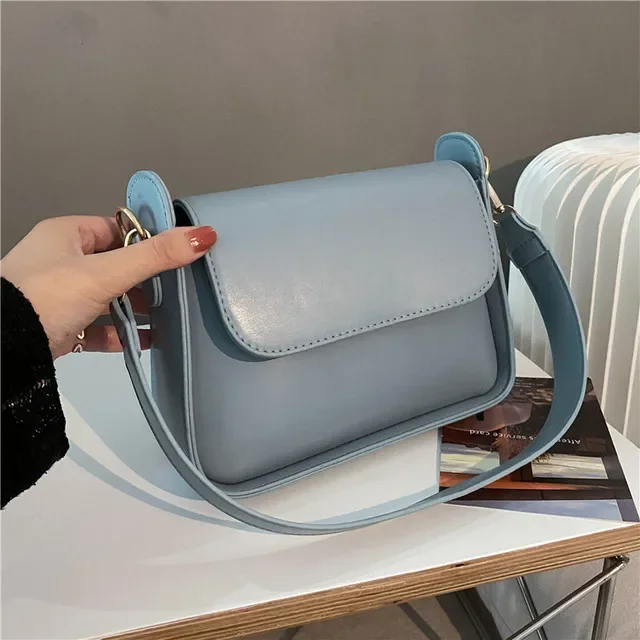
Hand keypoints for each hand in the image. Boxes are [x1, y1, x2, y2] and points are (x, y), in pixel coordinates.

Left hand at [0, 215, 216, 358]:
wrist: (4, 347)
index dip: (148, 241)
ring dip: (136, 309)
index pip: (118, 230)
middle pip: (116, 266)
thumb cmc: (48, 295)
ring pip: (109, 298)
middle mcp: (61, 261)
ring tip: (170, 318)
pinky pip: (98, 327)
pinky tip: (147, 342)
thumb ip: (155, 256)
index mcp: (67, 235)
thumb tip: (205, 235)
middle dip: (147, 281)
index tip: (178, 256)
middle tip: (179, 290)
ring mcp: (58, 296)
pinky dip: (121, 333)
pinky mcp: (59, 326)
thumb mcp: (107, 272)